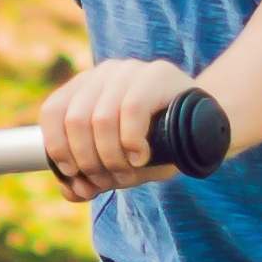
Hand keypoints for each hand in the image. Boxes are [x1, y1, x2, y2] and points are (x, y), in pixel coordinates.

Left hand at [37, 57, 196, 201]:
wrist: (207, 127)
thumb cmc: (158, 144)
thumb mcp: (120, 162)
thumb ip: (93, 175)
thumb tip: (71, 191)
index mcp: (85, 87)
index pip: (53, 112)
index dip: (57, 147)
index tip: (74, 173)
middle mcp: (103, 73)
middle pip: (75, 120)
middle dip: (88, 160)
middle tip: (109, 180)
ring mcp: (130, 70)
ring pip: (100, 119)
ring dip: (111, 157)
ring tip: (128, 172)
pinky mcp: (157, 74)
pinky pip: (131, 110)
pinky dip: (131, 142)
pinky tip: (141, 156)